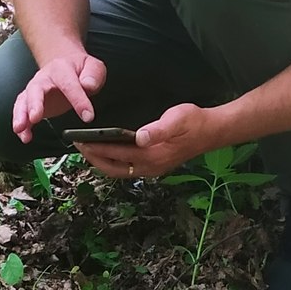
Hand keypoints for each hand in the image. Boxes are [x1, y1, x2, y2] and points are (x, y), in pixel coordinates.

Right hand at [12, 50, 106, 142]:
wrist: (65, 64)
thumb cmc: (78, 68)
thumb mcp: (93, 67)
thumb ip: (93, 75)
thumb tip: (88, 86)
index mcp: (61, 69)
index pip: (69, 85)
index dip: (78, 101)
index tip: (87, 116)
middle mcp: (44, 79)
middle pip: (36, 90)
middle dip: (34, 104)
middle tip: (35, 117)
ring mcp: (36, 91)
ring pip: (24, 101)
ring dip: (21, 115)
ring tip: (21, 128)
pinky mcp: (32, 103)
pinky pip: (23, 112)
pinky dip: (22, 125)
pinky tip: (24, 135)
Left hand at [75, 102, 219, 180]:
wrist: (212, 131)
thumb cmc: (194, 121)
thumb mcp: (177, 119)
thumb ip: (159, 129)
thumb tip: (140, 137)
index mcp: (152, 156)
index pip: (116, 154)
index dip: (96, 148)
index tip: (79, 141)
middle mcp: (150, 167)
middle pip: (113, 168)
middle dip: (93, 158)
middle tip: (77, 145)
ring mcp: (152, 169)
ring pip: (118, 170)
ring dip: (102, 161)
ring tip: (87, 148)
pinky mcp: (154, 166)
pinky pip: (126, 168)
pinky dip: (113, 161)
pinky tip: (107, 150)